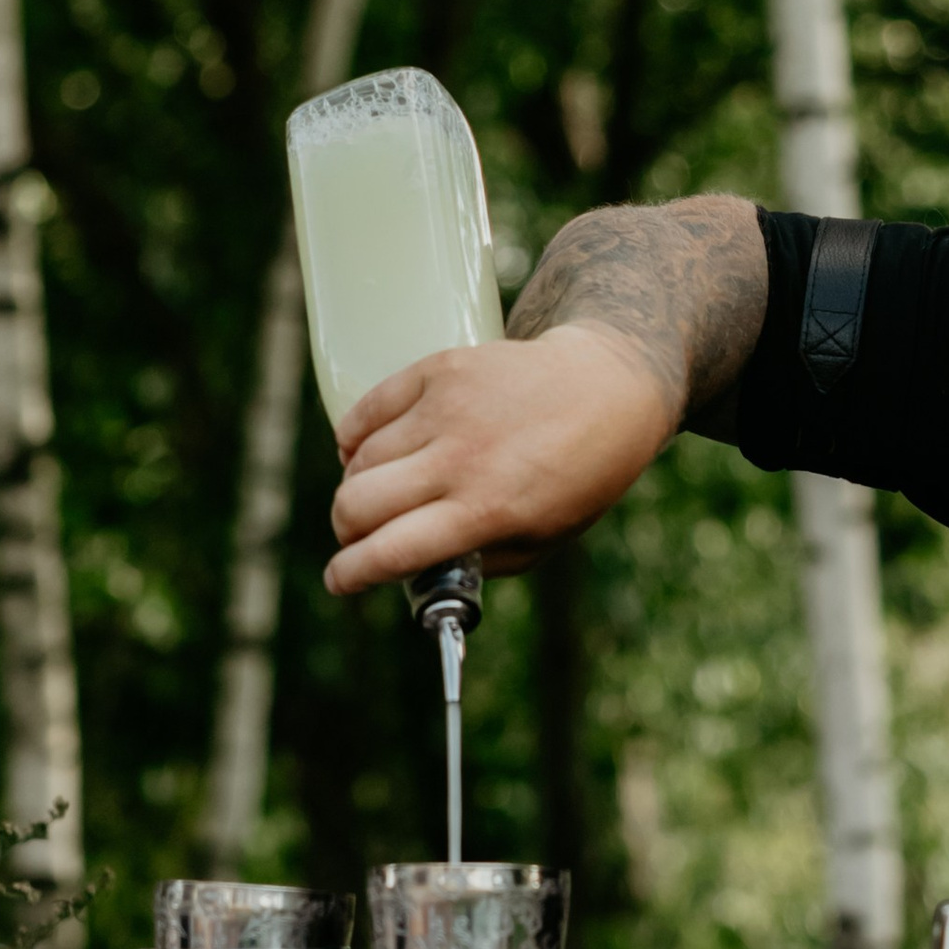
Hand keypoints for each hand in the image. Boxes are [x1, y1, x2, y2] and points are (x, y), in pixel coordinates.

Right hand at [326, 328, 675, 591]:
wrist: (609, 387)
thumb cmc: (578, 474)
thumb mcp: (542, 540)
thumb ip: (477, 561)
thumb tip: (411, 566)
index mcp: (487, 510)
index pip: (391, 551)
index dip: (351, 573)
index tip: (340, 580)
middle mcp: (462, 459)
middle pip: (358, 504)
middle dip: (346, 531)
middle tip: (357, 535)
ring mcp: (448, 408)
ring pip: (359, 458)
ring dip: (355, 485)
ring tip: (378, 491)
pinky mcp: (441, 368)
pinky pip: (368, 409)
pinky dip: (355, 437)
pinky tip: (366, 450)